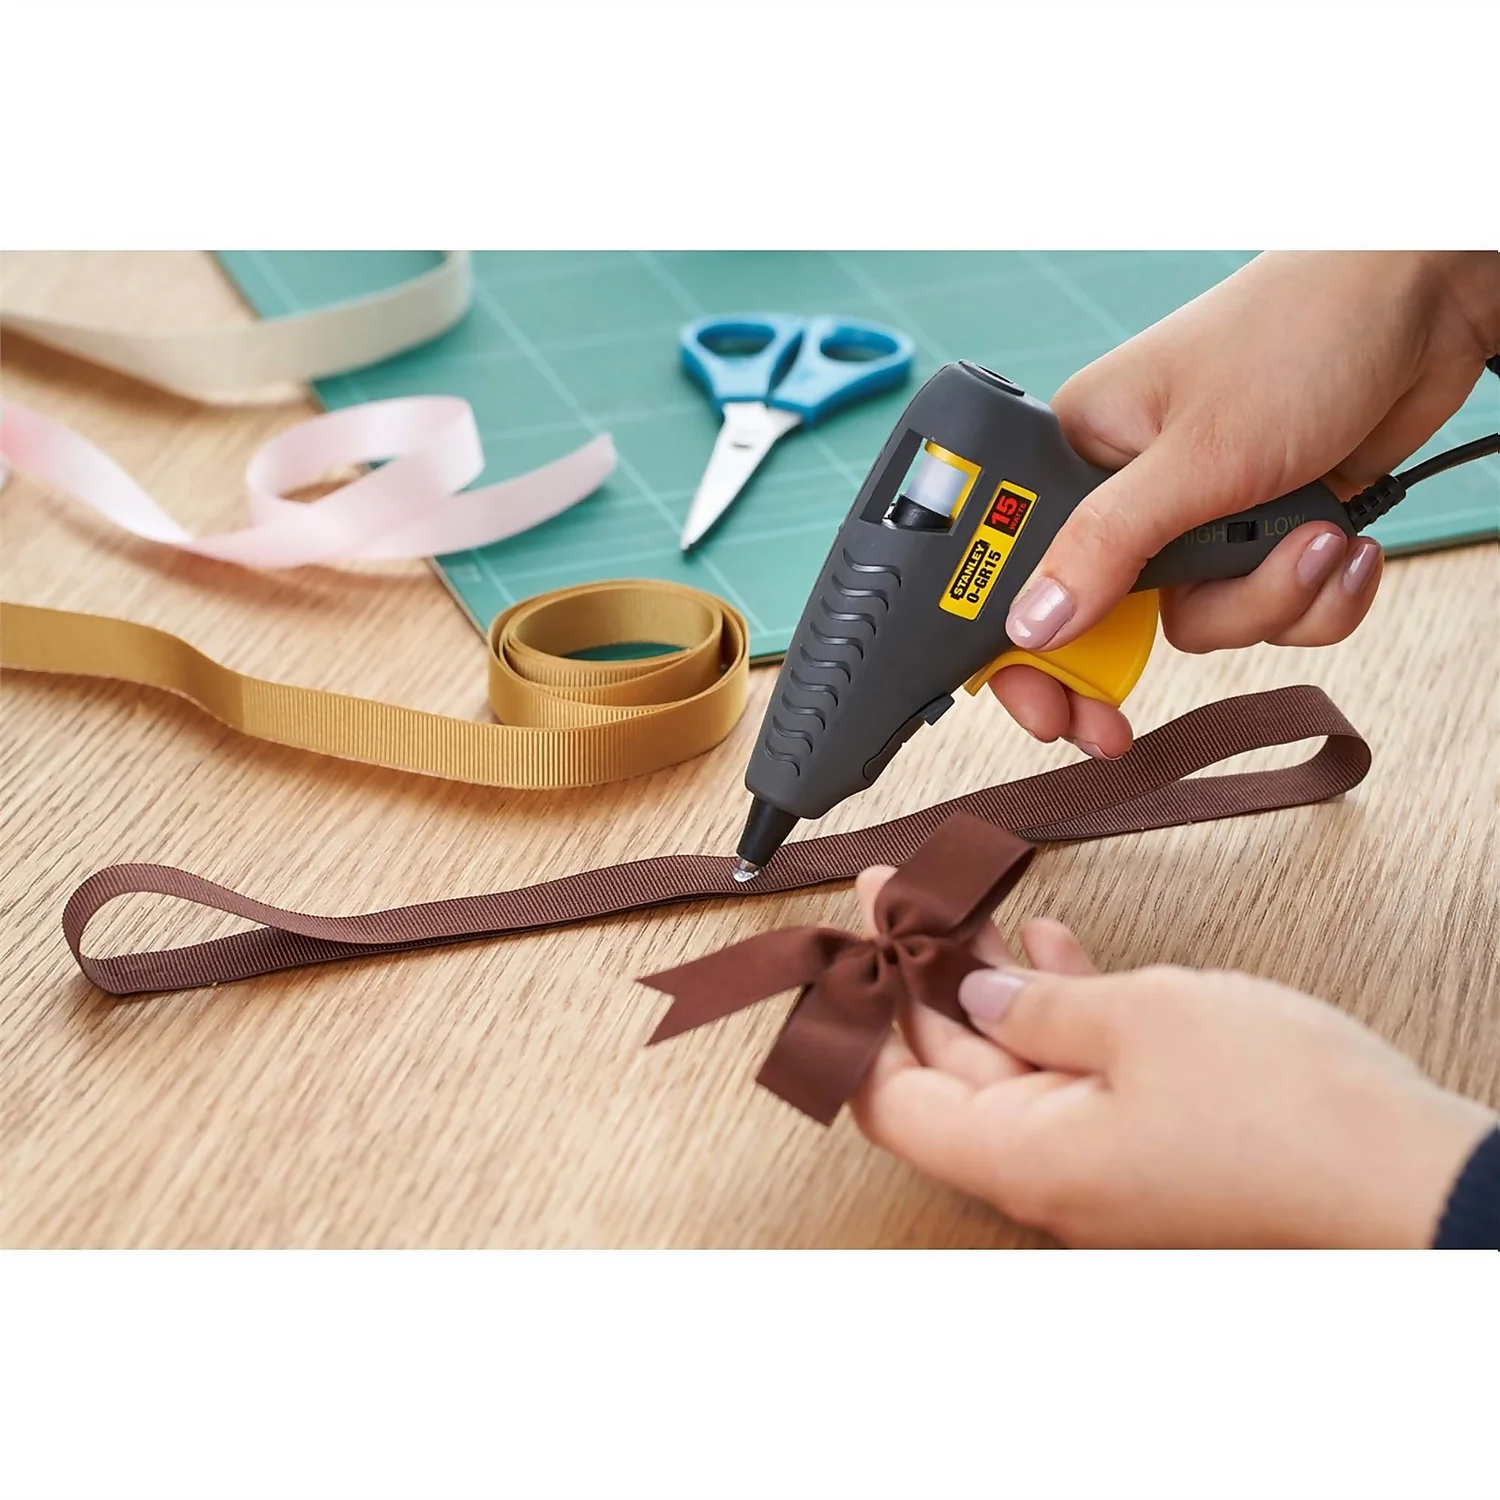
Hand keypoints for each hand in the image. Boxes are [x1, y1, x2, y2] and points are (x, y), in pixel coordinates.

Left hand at [849, 865, 1495, 1246]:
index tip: (844, 948)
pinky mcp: (1150, 1138)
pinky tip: (1047, 944)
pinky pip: (1075, 1070)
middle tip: (893, 893)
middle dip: (914, 977)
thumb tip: (977, 998)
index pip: (890, 1102)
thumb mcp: (1141, 1021)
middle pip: (945, 1073)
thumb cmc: (1283, 1109)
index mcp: (1023, 1160)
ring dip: (982, 982)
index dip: (855, 1024)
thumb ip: (1038, 1006)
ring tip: (954, 901)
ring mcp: (1101, 1159)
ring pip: (1010, 1063)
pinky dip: (1053, 1007)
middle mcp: (1050, 1173)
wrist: (1413, 1174)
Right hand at [992, 250, 1499, 757]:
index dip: (1027, 652)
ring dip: (1270, 600)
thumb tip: (1028, 626)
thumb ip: (1105, 549)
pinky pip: (1266, 609)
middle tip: (1124, 728)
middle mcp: (1129, 492)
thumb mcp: (1195, 456)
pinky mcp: (1263, 530)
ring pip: (1204, 621)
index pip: (1020, 572)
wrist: (1427, 299)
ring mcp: (1199, 516)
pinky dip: (1315, 594)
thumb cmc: (1298, 335)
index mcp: (1079, 455)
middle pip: (1114, 618)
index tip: (1046, 714)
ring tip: (1318, 537)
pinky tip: (1344, 541)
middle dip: (1164, 640)